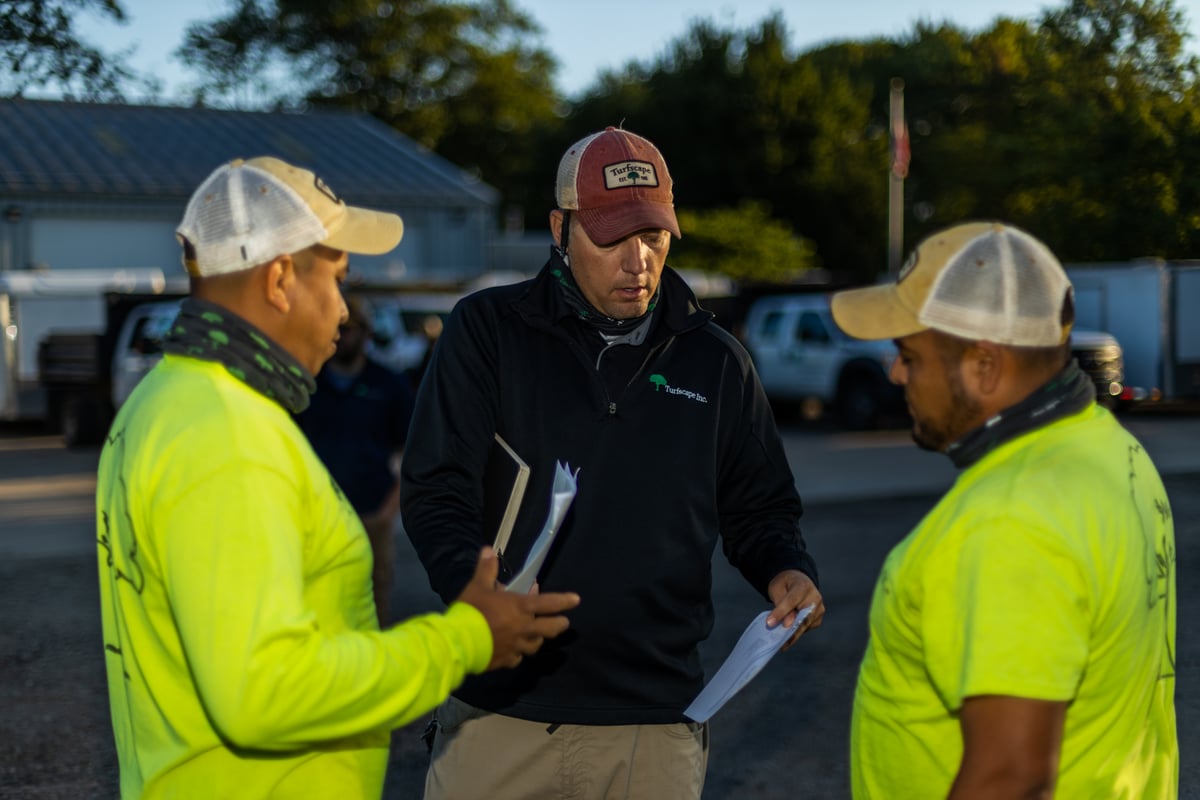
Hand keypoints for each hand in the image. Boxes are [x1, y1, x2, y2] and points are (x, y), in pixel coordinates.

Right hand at [455, 548, 580, 669]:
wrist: (459, 641)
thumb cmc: (472, 610)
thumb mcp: (478, 585)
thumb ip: (486, 569)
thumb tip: (489, 549)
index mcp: (520, 607)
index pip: (548, 602)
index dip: (564, 600)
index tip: (576, 600)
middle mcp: (524, 627)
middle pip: (551, 628)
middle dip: (560, 624)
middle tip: (563, 622)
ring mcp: (517, 646)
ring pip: (536, 644)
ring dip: (539, 639)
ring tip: (537, 636)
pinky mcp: (506, 660)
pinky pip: (517, 658)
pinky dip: (518, 654)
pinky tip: (514, 653)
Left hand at [766, 569, 824, 650]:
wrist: (796, 581)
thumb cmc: (785, 585)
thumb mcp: (778, 589)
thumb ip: (781, 605)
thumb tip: (787, 625)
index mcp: (803, 586)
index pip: (791, 601)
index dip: (780, 613)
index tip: (769, 623)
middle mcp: (815, 598)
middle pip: (803, 617)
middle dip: (790, 630)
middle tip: (778, 642)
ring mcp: (819, 609)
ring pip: (805, 625)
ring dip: (793, 635)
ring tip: (781, 645)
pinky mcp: (818, 618)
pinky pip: (807, 628)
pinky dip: (796, 634)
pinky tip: (787, 640)